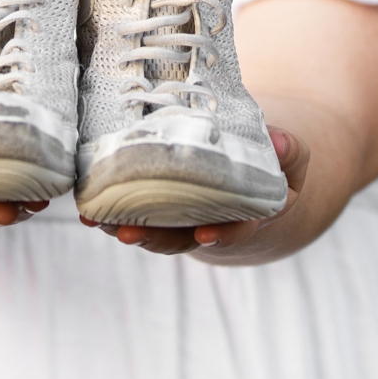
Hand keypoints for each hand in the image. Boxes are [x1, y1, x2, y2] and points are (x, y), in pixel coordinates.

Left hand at [88, 125, 309, 259]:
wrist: (248, 174)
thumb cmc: (270, 167)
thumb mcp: (290, 161)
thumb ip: (290, 153)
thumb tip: (280, 140)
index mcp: (246, 215)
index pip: (235, 229)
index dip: (221, 234)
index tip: (205, 234)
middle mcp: (208, 224)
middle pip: (179, 238)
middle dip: (153, 237)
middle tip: (129, 234)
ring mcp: (179, 218)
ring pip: (150, 230)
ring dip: (123, 227)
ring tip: (97, 220)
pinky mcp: (157, 204)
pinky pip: (133, 211)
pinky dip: (111, 211)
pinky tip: (88, 205)